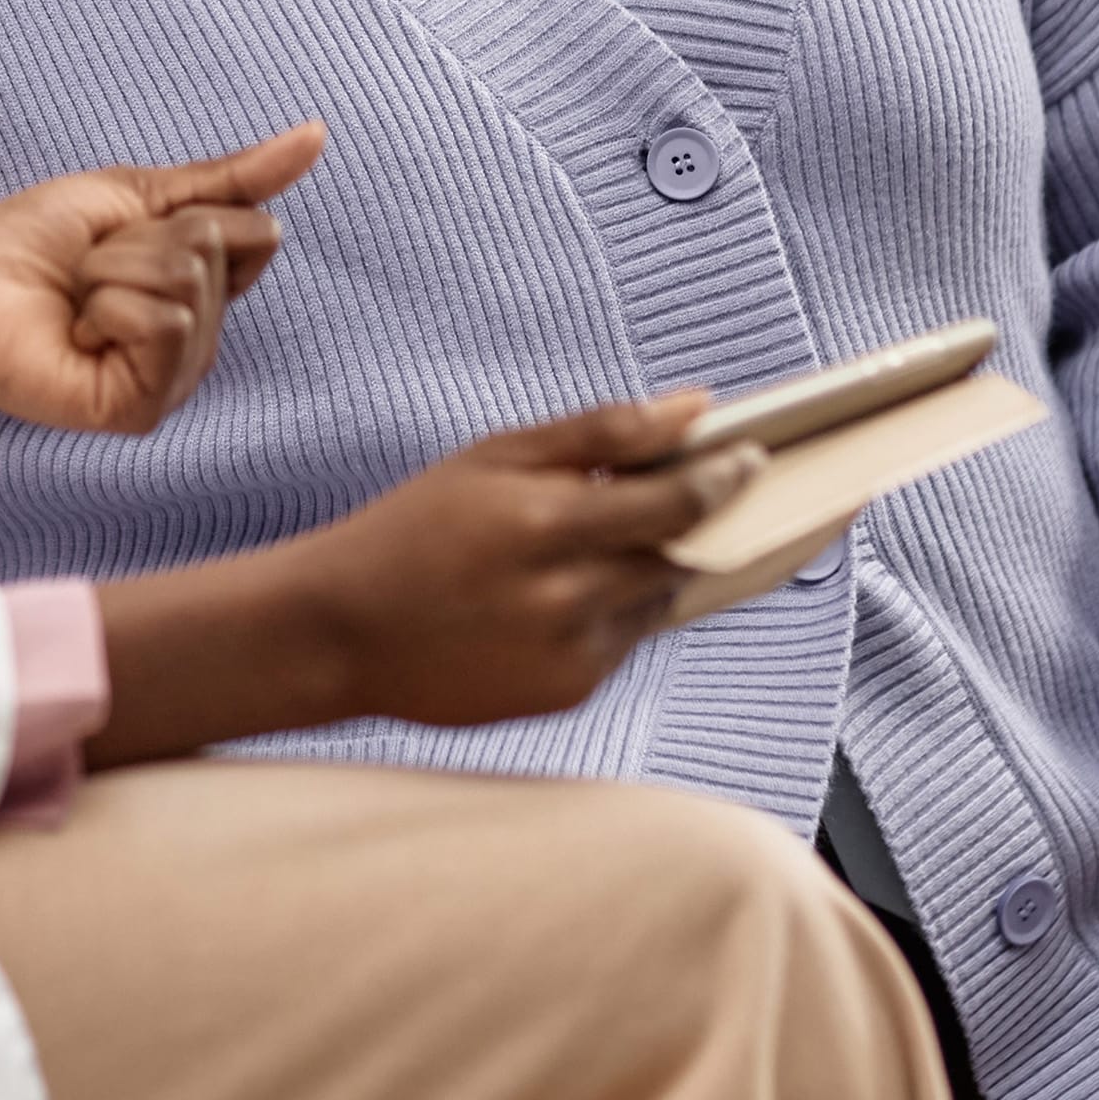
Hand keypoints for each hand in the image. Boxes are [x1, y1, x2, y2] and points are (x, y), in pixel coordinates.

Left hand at [0, 123, 324, 436]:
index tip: (128, 228)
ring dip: (113, 269)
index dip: (188, 213)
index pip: (257, 233)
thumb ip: (232, 177)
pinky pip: (164, 325)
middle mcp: (199, 341)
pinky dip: (108, 306)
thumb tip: (319, 133)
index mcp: (206, 294)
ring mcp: (173, 378)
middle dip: (139, 238)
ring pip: (189, 284)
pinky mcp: (140, 408)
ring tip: (77, 298)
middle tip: (87, 268)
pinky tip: (76, 332)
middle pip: (217, 250)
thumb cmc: (34, 242)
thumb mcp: (141, 193)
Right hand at [293, 393, 762, 725]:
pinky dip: (614, 610)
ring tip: (605, 541)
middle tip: (718, 492)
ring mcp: (569, 654)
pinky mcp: (566, 693)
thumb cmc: (418, 527)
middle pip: (680, 555)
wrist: (342, 632)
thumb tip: (697, 406)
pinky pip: (623, 641)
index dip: (725, 478)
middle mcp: (565, 597)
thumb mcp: (496, 457)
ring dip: (654, 567)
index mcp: (544, 524)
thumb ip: (601, 432)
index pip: (675, 501)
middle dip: (703, 524)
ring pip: (657, 600)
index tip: (755, 457)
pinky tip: (565, 592)